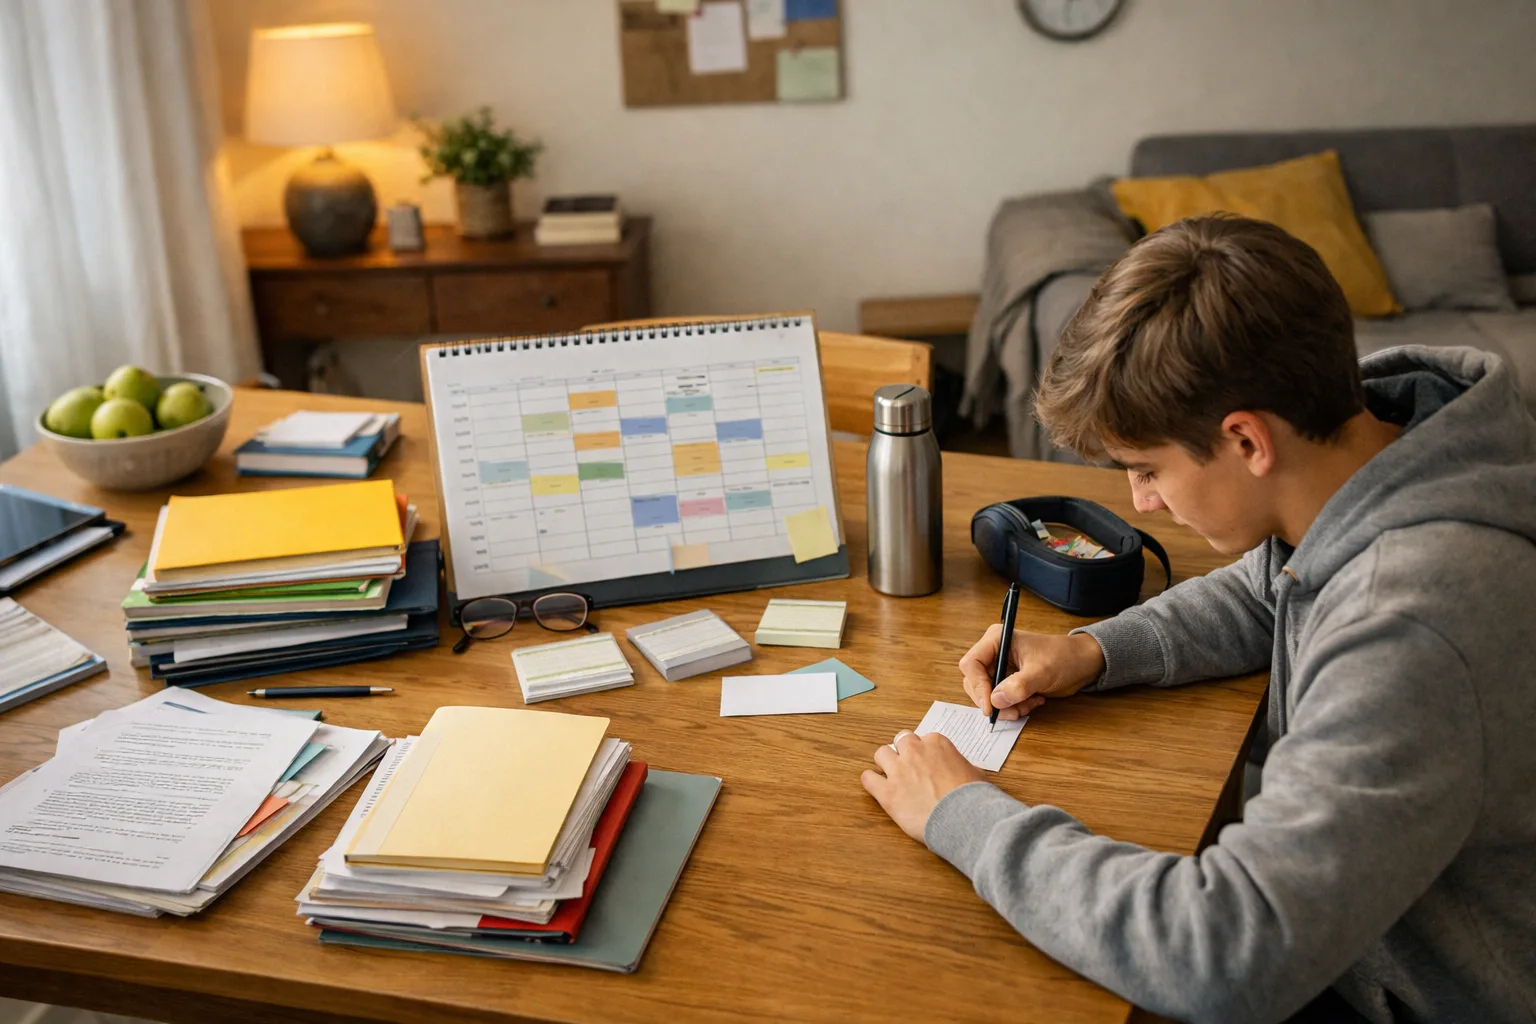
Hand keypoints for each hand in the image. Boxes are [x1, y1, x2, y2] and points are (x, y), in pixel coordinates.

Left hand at [862, 731, 984, 840]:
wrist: (964, 819)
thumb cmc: (973, 798)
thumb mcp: (976, 774)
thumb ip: (964, 766)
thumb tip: (965, 770)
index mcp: (937, 743)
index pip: (923, 739)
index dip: (924, 753)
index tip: (926, 764)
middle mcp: (915, 751)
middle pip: (900, 741)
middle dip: (904, 752)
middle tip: (909, 767)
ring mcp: (898, 770)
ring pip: (881, 753)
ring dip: (885, 763)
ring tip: (892, 776)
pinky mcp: (887, 792)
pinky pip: (868, 778)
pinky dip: (871, 781)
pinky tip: (877, 788)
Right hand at [958, 626, 1104, 720]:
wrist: (1083, 663)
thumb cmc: (1064, 657)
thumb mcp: (1041, 672)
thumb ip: (1018, 686)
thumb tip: (996, 700)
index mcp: (997, 640)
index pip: (972, 664)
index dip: (977, 686)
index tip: (990, 706)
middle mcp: (994, 653)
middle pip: (975, 682)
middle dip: (993, 701)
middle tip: (1012, 712)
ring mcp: (1000, 668)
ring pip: (988, 695)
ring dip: (1006, 707)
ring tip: (1029, 705)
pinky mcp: (1008, 681)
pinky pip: (1001, 700)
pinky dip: (1014, 707)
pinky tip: (1033, 701)